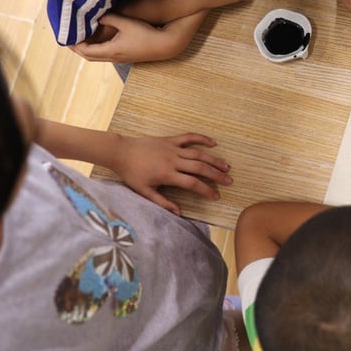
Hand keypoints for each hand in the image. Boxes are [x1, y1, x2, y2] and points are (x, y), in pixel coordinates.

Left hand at [72, 12, 195, 62]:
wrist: (165, 45)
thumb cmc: (146, 34)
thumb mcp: (126, 23)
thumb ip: (109, 18)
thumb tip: (96, 15)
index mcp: (111, 50)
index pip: (85, 50)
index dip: (74, 44)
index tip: (66, 35)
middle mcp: (113, 56)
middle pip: (89, 56)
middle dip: (77, 48)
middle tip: (69, 37)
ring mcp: (120, 58)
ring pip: (97, 57)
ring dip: (86, 49)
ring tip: (80, 38)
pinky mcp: (125, 56)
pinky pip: (104, 54)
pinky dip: (96, 49)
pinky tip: (96, 40)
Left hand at [111, 133, 231, 215]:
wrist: (121, 152)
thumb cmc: (131, 174)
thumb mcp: (144, 191)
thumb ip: (162, 202)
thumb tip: (178, 213)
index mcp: (167, 174)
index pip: (192, 183)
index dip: (206, 190)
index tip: (216, 196)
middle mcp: (173, 160)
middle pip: (200, 167)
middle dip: (216, 175)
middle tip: (229, 181)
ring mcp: (173, 148)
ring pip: (198, 153)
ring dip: (214, 160)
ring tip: (226, 166)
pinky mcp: (170, 140)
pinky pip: (189, 137)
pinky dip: (202, 138)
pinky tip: (213, 142)